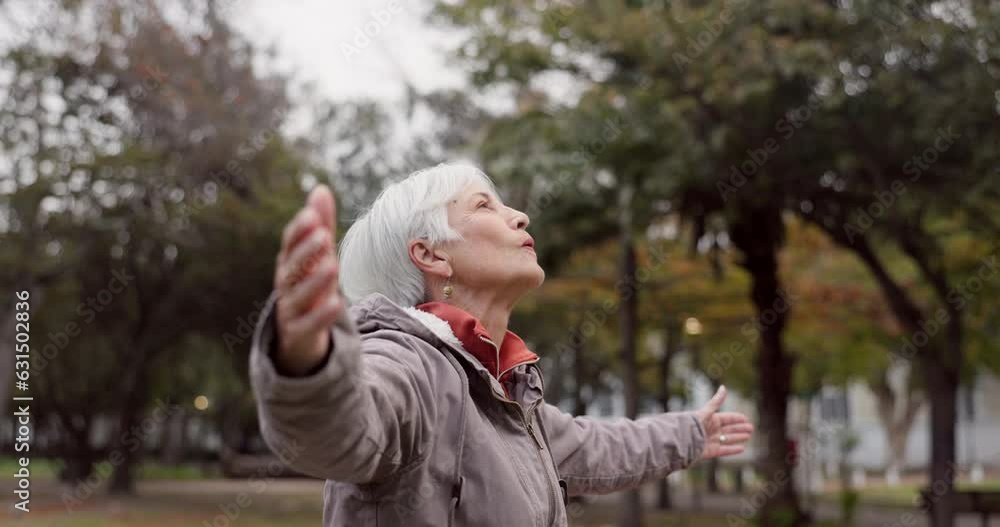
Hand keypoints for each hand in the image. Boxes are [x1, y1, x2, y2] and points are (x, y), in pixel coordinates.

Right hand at [273, 185, 343, 374]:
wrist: (298, 338)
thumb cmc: (309, 288)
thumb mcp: (316, 258)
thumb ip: (320, 226)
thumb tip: (321, 189)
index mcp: (289, 264)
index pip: (290, 245)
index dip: (299, 231)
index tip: (312, 215)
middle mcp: (286, 285)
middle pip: (292, 267)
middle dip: (306, 251)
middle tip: (323, 235)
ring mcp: (290, 310)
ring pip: (299, 295)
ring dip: (315, 281)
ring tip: (332, 266)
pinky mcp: (299, 334)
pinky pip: (309, 324)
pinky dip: (321, 315)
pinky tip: (337, 304)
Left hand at [694, 386, 753, 459]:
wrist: (683, 440)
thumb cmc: (693, 424)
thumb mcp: (707, 411)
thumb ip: (716, 401)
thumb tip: (723, 387)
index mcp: (710, 420)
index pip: (726, 418)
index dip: (736, 418)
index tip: (746, 418)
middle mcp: (711, 430)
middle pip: (729, 429)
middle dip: (740, 428)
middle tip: (751, 428)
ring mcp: (711, 441)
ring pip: (728, 439)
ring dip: (738, 437)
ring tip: (748, 436)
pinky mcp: (711, 452)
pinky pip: (724, 450)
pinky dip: (733, 449)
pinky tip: (742, 448)